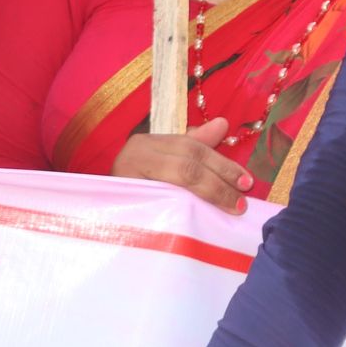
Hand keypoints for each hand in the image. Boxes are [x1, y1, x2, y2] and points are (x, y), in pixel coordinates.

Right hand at [110, 117, 252, 213]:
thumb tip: (223, 124)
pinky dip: (182, 213)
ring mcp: (124, 180)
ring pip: (175, 183)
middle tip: (242, 201)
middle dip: (219, 182)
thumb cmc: (137, 186)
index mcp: (147, 143)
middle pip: (187, 165)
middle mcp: (134, 155)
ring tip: (231, 208)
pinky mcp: (121, 205)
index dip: (223, 164)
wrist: (98, 215)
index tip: (247, 182)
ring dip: (208, 195)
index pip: (192, 149)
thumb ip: (194, 144)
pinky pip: (158, 208)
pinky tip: (200, 222)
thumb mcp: (167, 162)